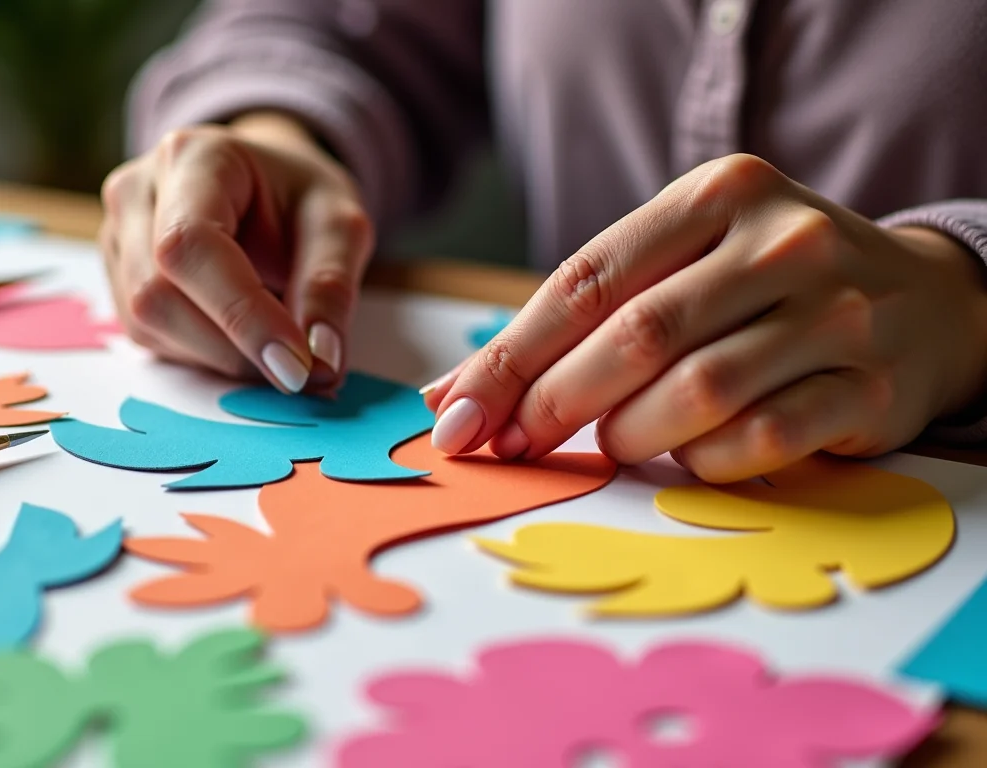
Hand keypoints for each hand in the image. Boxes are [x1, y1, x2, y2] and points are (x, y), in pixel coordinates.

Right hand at [100, 112, 374, 392]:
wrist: (267, 188)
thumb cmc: (300, 199)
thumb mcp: (340, 224)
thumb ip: (330, 286)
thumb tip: (320, 361)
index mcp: (193, 158)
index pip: (191, 244)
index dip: (241, 314)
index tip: (295, 366)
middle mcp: (136, 192)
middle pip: (157, 294)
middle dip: (232, 346)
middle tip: (297, 368)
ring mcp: (118, 238)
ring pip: (149, 325)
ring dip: (218, 356)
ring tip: (271, 340)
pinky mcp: (118, 281)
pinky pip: (149, 338)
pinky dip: (203, 354)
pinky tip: (239, 335)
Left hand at [424, 154, 986, 481]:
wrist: (923, 300)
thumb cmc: (765, 284)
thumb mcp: (681, 265)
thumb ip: (579, 317)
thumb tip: (455, 396)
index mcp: (718, 195)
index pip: (586, 279)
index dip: (511, 356)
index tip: (459, 415)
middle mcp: (783, 242)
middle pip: (637, 335)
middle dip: (554, 402)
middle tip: (512, 444)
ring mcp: (836, 313)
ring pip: (697, 392)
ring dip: (630, 433)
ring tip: (614, 440)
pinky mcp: (869, 387)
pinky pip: (760, 440)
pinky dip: (704, 460)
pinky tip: (690, 453)